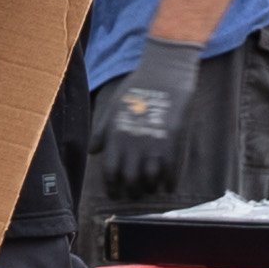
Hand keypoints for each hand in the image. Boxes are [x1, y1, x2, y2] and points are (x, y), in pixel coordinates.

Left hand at [97, 37, 202, 200]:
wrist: (164, 73)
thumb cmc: (137, 88)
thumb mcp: (113, 107)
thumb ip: (102, 131)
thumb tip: (94, 152)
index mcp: (117, 136)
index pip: (110, 173)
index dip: (112, 188)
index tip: (116, 194)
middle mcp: (134, 143)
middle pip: (130, 180)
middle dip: (131, 192)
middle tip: (135, 194)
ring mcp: (155, 143)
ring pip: (151, 180)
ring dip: (150, 189)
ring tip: (151, 188)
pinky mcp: (174, 141)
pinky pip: (172, 171)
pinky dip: (170, 183)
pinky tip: (168, 185)